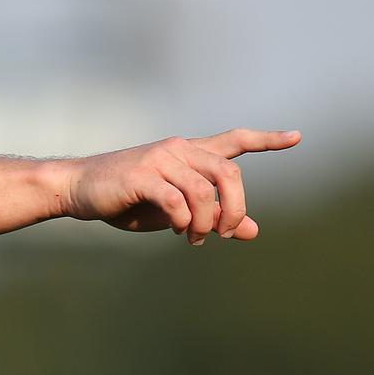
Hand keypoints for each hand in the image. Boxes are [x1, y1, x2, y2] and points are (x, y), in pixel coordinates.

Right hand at [61, 128, 300, 243]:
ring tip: (194, 237)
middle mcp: (178, 150)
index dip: (267, 140)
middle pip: (228, 175)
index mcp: (187, 154)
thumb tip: (252, 231)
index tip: (296, 137)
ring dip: (206, 222)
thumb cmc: (125, 199)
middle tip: (227, 233)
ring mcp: (160, 160)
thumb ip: (211, 216)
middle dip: (235, 208)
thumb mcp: (174, 211)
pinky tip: (178, 229)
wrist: (78, 188)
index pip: (234, 141)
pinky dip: (184, 220)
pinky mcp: (142, 175)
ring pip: (204, 191)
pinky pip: (177, 201)